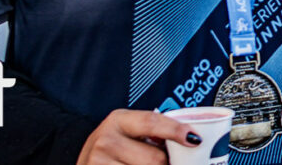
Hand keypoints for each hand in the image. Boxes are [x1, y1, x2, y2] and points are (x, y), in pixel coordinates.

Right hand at [77, 109, 201, 164]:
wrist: (86, 164)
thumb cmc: (115, 148)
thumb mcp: (129, 133)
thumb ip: (154, 134)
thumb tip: (191, 141)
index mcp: (119, 120)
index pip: (152, 122)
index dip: (175, 131)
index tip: (195, 139)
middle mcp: (105, 140)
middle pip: (153, 159)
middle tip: (174, 162)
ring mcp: (97, 163)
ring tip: (154, 164)